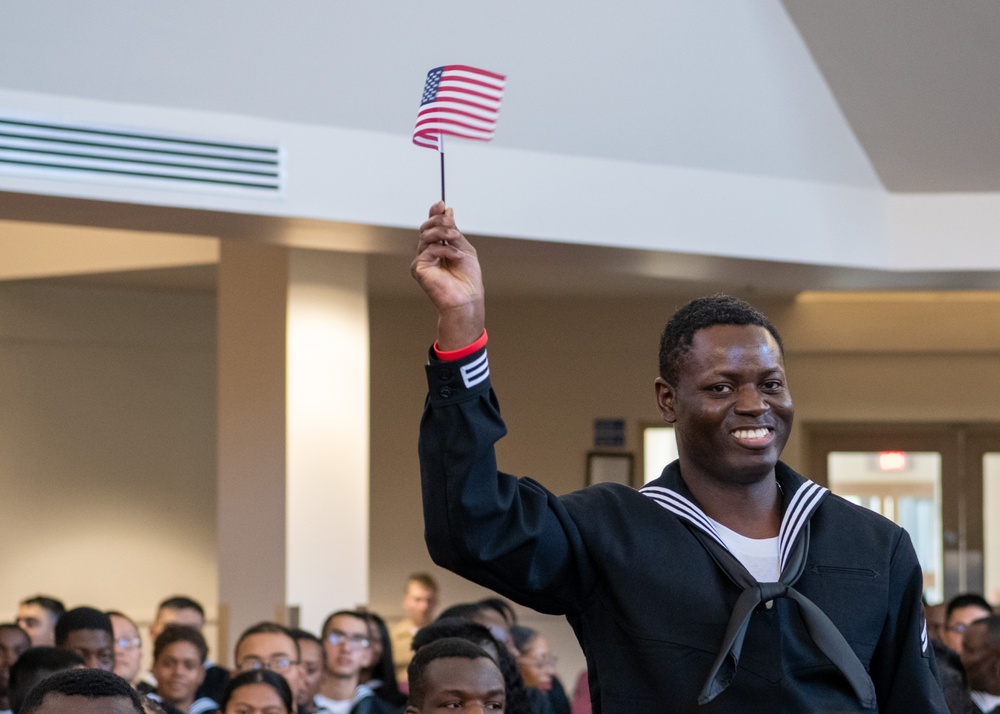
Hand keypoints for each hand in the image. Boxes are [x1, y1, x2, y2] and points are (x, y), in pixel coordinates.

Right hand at [411, 202, 485, 349]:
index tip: (441, 203)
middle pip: (426, 227)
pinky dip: (445, 250)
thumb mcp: (464, 247)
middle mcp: (427, 252)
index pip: (432, 225)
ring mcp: (421, 260)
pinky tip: (456, 256)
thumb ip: (454, 231)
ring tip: (455, 239)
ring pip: (426, 236)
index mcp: (438, 246)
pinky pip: (428, 250)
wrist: (467, 298)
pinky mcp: (418, 268)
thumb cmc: (467, 278)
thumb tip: (448, 211)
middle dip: (439, 221)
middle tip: (451, 222)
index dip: (434, 213)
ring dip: (442, 233)